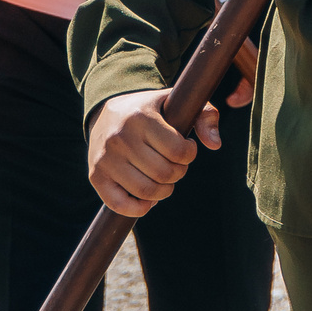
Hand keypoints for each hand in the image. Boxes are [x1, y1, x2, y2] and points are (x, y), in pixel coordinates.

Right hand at [86, 88, 196, 216]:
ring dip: (164, 191)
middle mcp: (120, 138)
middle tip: (176, 164)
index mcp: (142, 118)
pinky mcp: (95, 176)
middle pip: (164, 173)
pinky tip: (148, 199)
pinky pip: (119, 205)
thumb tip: (215, 144)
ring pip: (146, 191)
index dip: (190, 154)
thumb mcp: (176, 102)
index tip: (186, 148)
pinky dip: (139, 208)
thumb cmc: (149, 110)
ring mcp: (106, 158)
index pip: (178, 150)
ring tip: (165, 179)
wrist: (106, 112)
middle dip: (179, 173)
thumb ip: (205, 115)